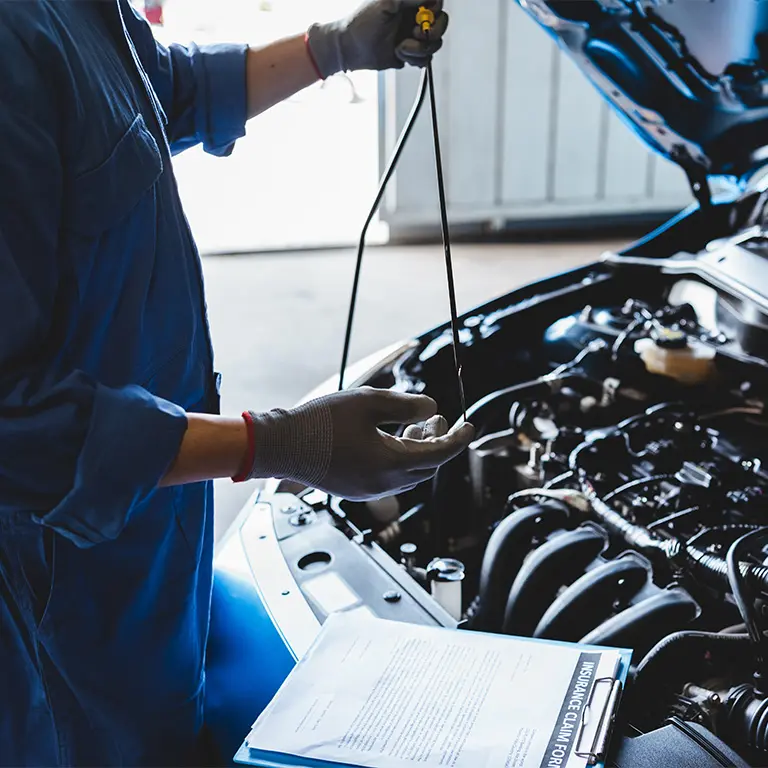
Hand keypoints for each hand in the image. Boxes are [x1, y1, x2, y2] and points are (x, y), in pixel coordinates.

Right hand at [243, 387, 473, 500]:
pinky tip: (390, 439)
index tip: (470, 425)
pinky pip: (389, 478)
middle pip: (426, 467)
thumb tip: (432, 409)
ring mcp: (368, 491)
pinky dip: (399, 460)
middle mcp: (383, 484)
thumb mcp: (370, 402)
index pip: (440, 454)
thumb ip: (407, 406)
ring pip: (408, 475)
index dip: (459, 439)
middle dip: (438, 443)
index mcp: (391, 464)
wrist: (282, 445)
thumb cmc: (322, 421)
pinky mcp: (355, 490)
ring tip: (415, 427)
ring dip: (418, 452)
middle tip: (439, 419)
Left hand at [306, 0, 448, 78]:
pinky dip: (415, 59)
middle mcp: (415, 19)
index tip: (422, 17)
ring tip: (401, 47)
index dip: (434, 11)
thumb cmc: (361, 23)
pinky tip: (400, 54)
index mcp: (410, 4)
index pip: (436, 4)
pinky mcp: (411, 54)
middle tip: (414, 34)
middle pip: (440, 25)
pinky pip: (425, 59)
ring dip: (419, 49)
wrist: (351, 49)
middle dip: (430, 32)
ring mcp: (414, 38)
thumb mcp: (385, 3)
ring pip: (434, 44)